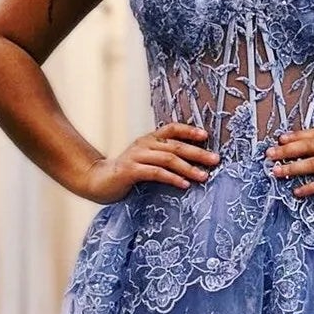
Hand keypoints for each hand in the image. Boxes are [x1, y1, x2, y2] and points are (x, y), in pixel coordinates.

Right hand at [76, 123, 219, 203]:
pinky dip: (172, 178)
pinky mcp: (130, 170)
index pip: (172, 129)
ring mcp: (137, 156)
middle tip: (215, 159)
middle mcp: (144, 144)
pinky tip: (184, 184)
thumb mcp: (146, 161)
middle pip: (175, 145)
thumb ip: (163, 158)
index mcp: (149, 140)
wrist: (97, 181)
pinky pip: (156, 172)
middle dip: (198, 152)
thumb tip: (192, 164)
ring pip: (168, 159)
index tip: (207, 136)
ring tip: (203, 176)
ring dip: (188, 167)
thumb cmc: (126, 174)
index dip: (189, 130)